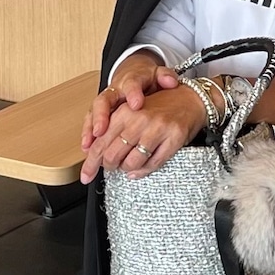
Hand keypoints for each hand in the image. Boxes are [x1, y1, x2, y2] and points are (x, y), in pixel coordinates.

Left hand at [80, 86, 207, 183]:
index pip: (100, 143)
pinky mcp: (173, 138)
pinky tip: (138, 170)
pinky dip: (143, 171)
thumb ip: (112, 131)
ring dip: (127, 169)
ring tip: (127, 166)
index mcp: (123, 112)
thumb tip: (93, 154)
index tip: (85, 176)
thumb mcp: (130, 113)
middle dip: (109, 167)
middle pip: (112, 155)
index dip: (90, 163)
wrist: (189, 98)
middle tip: (112, 168)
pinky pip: (153, 164)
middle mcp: (138, 119)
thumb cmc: (157, 107)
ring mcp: (156, 129)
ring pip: (132, 162)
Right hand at [81, 51, 178, 156]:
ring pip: (93, 114)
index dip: (132, 93)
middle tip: (101, 131)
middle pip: (104, 101)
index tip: (136, 104)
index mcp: (131, 80)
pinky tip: (87, 149)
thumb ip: (164, 77)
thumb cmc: (146, 80)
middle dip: (101, 116)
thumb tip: (170, 81)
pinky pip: (90, 123)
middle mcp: (114, 91)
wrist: (134, 75)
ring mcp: (105, 102)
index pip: (131, 84)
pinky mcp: (99, 112)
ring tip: (89, 146)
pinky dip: (88, 136)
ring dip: (90, 131)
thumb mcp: (158, 75)